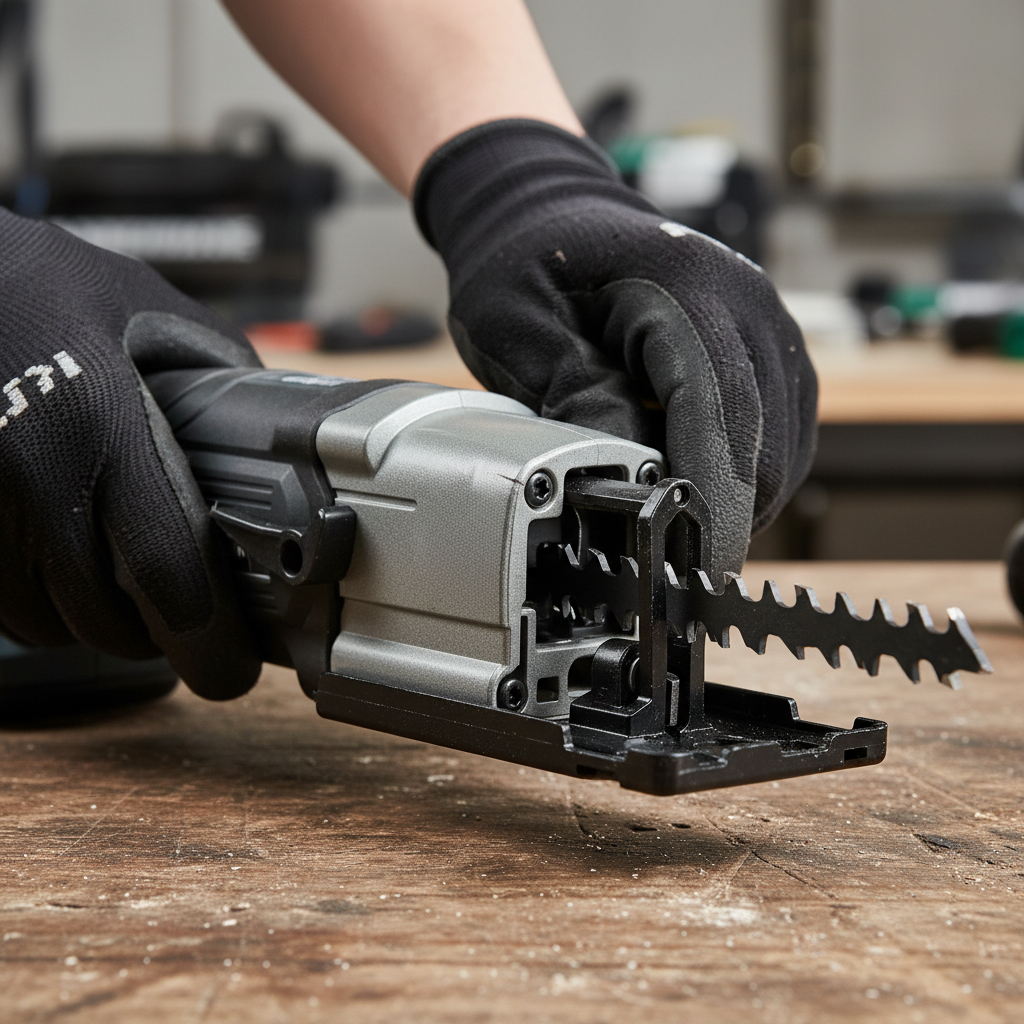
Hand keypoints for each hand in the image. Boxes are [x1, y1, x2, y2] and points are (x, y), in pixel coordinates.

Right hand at [0, 209, 262, 698]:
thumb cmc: (40, 283)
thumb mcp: (147, 306)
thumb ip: (220, 371)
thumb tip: (279, 434)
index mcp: (99, 423)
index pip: (164, 571)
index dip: (206, 641)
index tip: (233, 668)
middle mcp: (31, 475)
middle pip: (109, 619)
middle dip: (161, 638)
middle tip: (190, 623)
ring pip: (50, 625)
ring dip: (99, 626)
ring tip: (128, 589)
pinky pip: (0, 609)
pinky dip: (41, 610)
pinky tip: (64, 568)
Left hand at [415, 120, 817, 577]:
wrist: (551, 213)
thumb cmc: (528, 264)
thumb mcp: (520, 328)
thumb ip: (577, 396)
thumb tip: (625, 477)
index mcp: (683, 287)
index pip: (717, 409)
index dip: (708, 496)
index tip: (688, 560)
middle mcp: (744, 300)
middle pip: (762, 435)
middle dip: (728, 514)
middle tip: (682, 574)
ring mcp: (765, 320)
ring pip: (783, 440)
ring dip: (744, 500)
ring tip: (691, 539)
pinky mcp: (768, 344)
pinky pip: (785, 426)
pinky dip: (754, 473)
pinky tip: (713, 496)